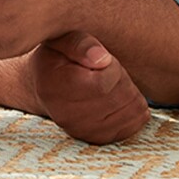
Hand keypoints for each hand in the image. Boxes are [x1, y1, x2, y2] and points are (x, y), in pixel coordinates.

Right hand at [29, 32, 149, 144]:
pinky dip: (133, 108)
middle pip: (120, 98)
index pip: (103, 84)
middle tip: (107, 70)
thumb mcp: (61, 39)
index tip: (102, 59)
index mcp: (53, 88)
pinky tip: (117, 97)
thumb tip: (103, 60)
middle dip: (123, 79)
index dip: (113, 66)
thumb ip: (80, 44)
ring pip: (132, 111)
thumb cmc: (56, 56)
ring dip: (129, 92)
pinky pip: (135, 124)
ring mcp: (82, 131)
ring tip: (110, 83)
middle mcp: (65, 116)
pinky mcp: (98, 139)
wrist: (42, 84)